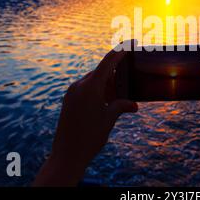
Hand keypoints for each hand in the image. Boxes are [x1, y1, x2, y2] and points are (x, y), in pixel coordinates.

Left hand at [33, 48, 137, 186]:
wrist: (66, 156)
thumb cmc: (89, 137)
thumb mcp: (109, 119)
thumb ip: (121, 106)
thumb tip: (134, 104)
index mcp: (91, 87)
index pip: (108, 62)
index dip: (120, 51)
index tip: (130, 43)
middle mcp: (79, 86)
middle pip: (101, 71)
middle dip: (116, 74)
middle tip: (129, 79)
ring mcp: (72, 92)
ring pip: (93, 80)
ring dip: (106, 84)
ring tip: (117, 96)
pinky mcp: (69, 99)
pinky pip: (85, 88)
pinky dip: (97, 90)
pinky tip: (105, 101)